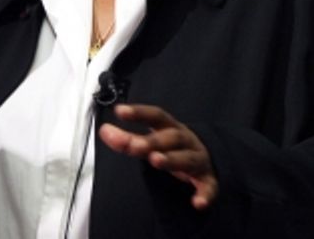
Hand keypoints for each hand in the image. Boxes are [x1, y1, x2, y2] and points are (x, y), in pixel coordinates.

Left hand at [98, 103, 218, 209]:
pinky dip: (205, 194)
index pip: (156, 115)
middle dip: (153, 141)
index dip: (139, 113)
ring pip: (187, 159)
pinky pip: (209, 187)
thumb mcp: (154, 140)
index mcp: (172, 128)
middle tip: (134, 145)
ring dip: (172, 159)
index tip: (119, 111)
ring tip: (156, 161)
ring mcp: (198, 159)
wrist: (208, 159)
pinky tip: (197, 203)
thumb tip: (105, 130)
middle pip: (171, 138)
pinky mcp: (207, 180)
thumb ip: (128, 138)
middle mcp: (186, 141)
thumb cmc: (174, 147)